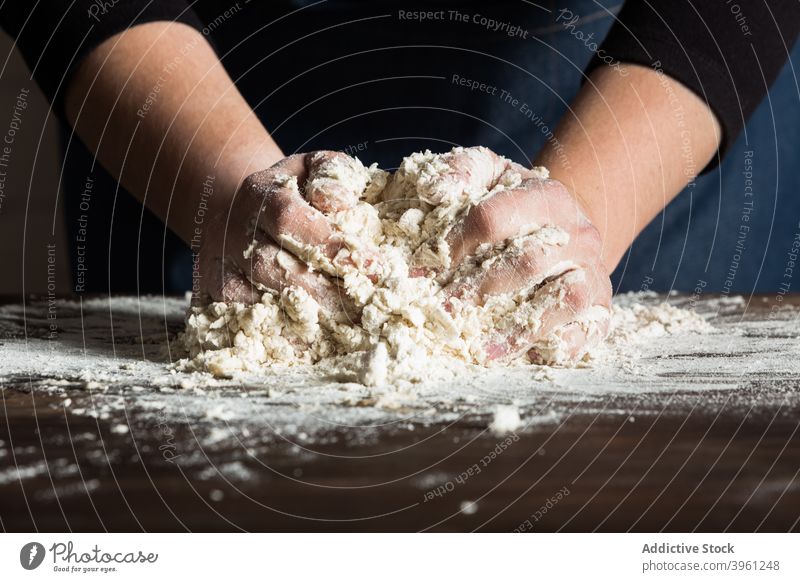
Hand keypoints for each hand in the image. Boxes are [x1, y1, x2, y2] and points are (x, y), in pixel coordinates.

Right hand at [196, 151, 376, 318]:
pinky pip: (242, 323)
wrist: (234, 208)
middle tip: (363, 309)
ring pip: (255, 300)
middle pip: (273, 268)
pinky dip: (277, 335)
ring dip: (302, 319)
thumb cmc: (290, 192)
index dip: (331, 246)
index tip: (373, 266)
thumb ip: (334, 175)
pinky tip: (310, 344)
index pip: (290, 221)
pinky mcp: (213, 297)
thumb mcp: (311, 169)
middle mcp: (233, 231)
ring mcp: (219, 267)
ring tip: (343, 331)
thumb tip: (344, 202)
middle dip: (322, 291)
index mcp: (260, 194)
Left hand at [413, 147, 611, 363]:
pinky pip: (588, 329)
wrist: (565, 228)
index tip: (419, 269)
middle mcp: (577, 233)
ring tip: (481, 349)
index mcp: (545, 197)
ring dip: (520, 327)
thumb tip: (432, 190)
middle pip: (528, 262)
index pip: (494, 218)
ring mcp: (593, 271)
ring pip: (565, 299)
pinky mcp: (601, 308)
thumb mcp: (491, 176)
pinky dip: (559, 344)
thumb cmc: (516, 206)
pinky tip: (525, 356)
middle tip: (443, 312)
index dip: (453, 244)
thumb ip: (461, 172)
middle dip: (478, 289)